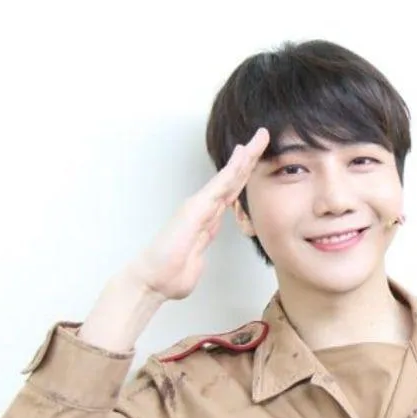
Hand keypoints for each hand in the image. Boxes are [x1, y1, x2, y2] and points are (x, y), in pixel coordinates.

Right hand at [128, 127, 269, 300]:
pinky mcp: (196, 209)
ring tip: (260, 137)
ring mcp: (199, 206)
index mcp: (208, 221)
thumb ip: (200, 254)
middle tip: (263, 137)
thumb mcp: (195, 263)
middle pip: (233, 179)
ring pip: (228, 176)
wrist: (153, 281)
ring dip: (245, 157)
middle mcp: (204, 209)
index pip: (232, 193)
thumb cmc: (170, 275)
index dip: (245, 176)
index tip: (258, 161)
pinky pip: (219, 186)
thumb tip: (199, 256)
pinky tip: (243, 155)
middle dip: (249, 158)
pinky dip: (232, 169)